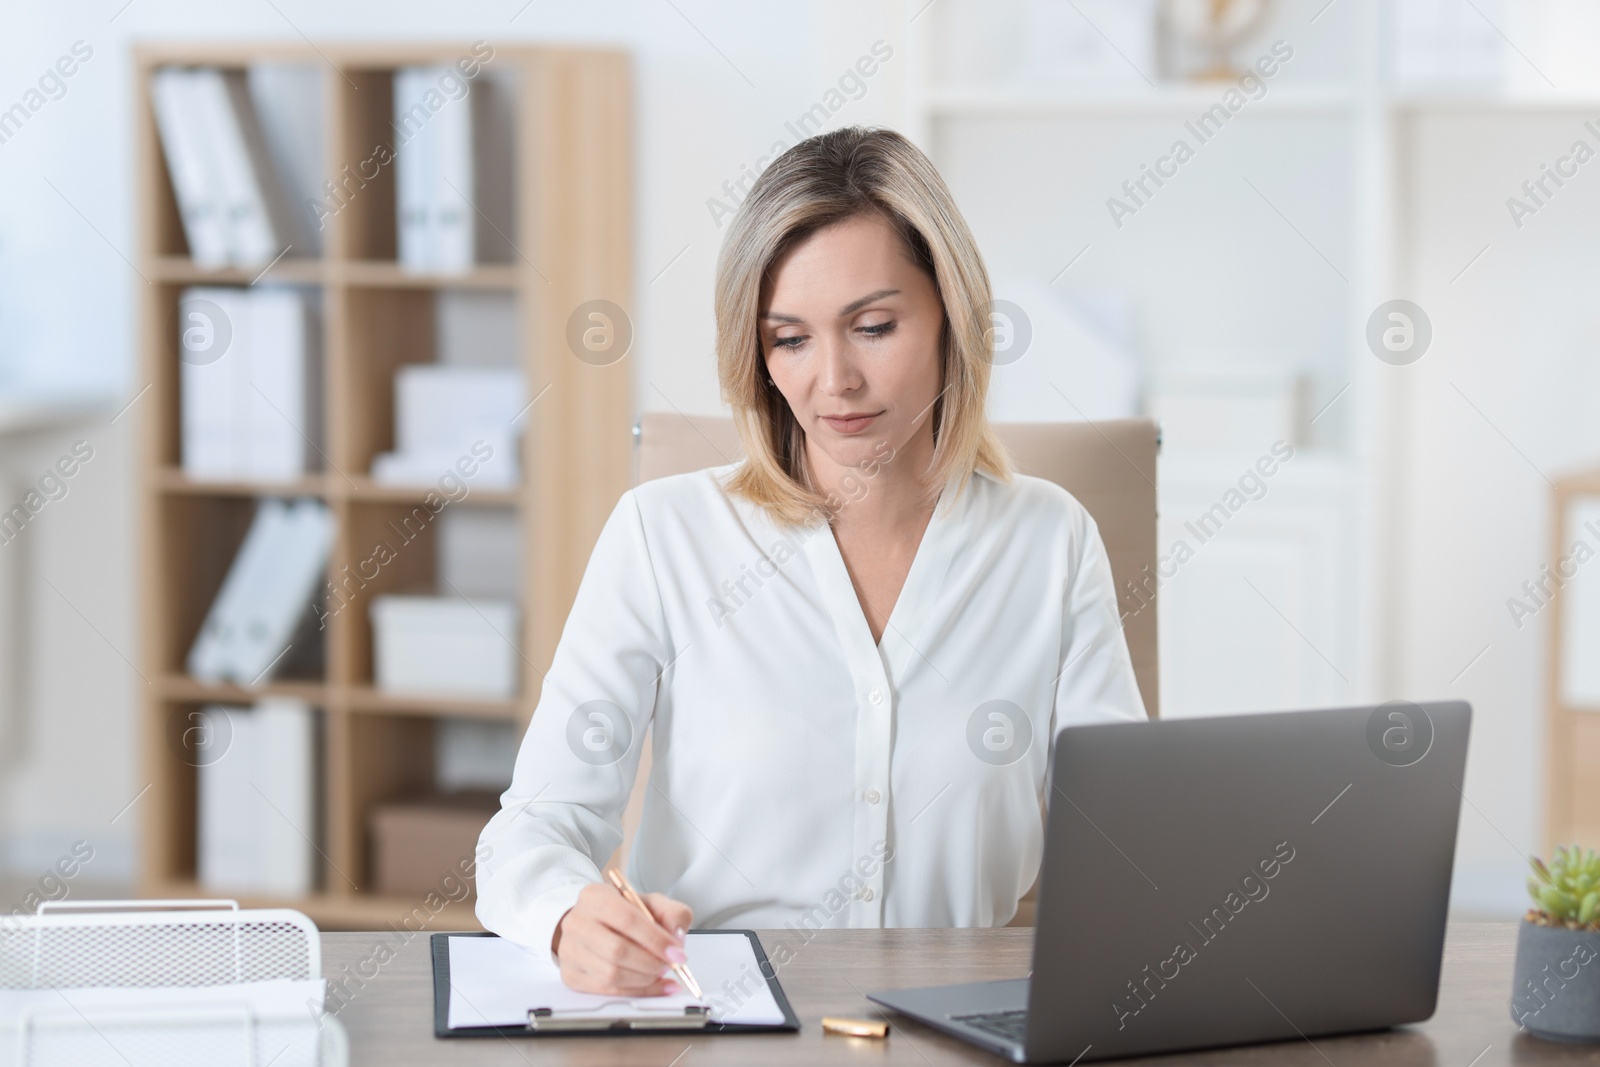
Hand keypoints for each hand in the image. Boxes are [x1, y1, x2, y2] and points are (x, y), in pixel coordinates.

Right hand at [551, 880, 693, 995]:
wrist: (592, 924)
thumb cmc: (622, 913)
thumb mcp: (650, 903)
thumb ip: (672, 913)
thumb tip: (677, 937)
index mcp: (596, 897)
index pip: (627, 919)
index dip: (655, 940)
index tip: (676, 953)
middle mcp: (577, 922)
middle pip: (617, 950)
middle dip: (650, 963)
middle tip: (669, 965)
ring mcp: (570, 950)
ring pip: (610, 974)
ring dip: (643, 979)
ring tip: (659, 973)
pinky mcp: (571, 975)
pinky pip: (606, 990)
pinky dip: (636, 992)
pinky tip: (654, 986)